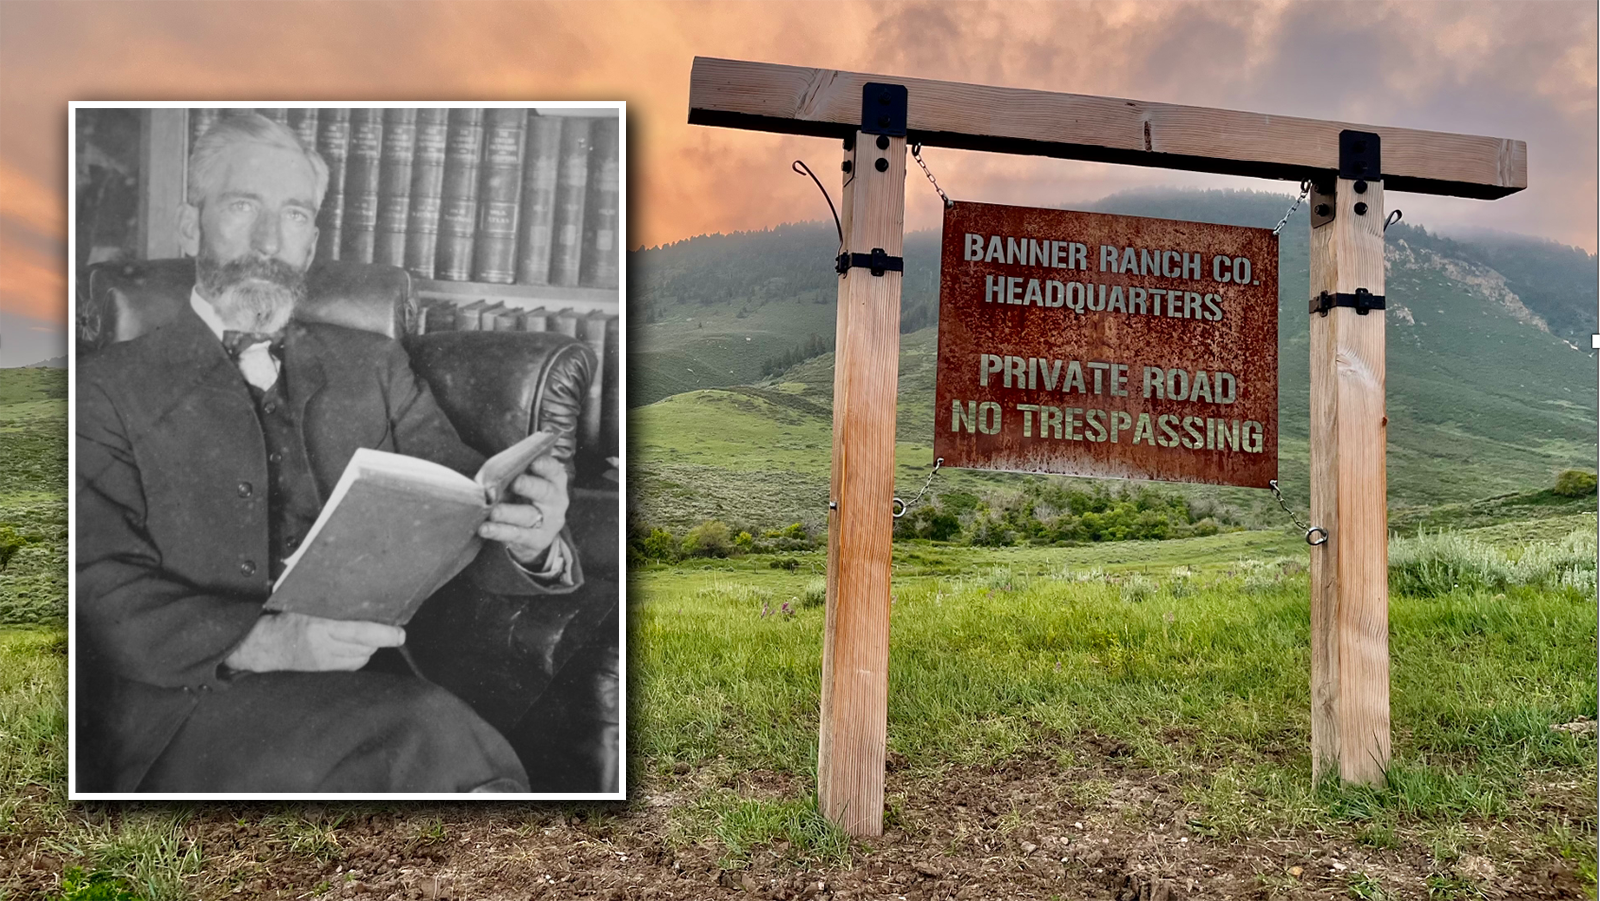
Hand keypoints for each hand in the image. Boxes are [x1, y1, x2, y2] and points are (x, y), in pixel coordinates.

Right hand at [223, 611, 404, 672]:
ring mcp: (324, 658)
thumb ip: (330, 598)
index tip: (400, 634)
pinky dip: (361, 655)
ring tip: (372, 634)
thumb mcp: (306, 602)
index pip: (359, 631)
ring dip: (371, 646)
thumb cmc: (286, 616)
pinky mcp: (324, 667)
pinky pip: (353, 664)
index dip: (383, 634)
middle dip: (383, 638)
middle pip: (365, 645)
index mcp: (319, 624)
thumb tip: (358, 586)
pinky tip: (358, 645)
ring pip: (362, 656)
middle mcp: (323, 644)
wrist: (265, 643)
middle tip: (395, 632)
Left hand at [479, 455, 568, 566]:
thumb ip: (515, 477)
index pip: (553, 471)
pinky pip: (517, 535)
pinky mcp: (538, 540)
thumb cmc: (524, 497)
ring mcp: (549, 522)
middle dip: (529, 486)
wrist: (534, 532)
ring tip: (493, 512)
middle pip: (544, 492)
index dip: (545, 466)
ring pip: (528, 515)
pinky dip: (499, 531)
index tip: (534, 462)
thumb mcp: (525, 484)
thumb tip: (491, 480)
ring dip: (509, 512)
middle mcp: (556, 501)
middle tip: (515, 483)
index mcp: (555, 482)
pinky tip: (485, 528)